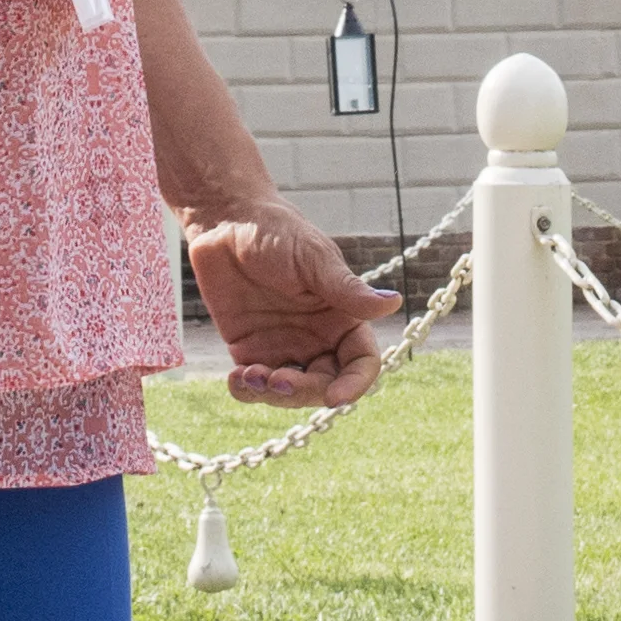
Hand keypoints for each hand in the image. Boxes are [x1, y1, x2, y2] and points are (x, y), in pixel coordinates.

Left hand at [180, 197, 394, 405]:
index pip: (360, 362)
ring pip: (288, 392)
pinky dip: (247, 391)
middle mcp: (317, 338)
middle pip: (324, 385)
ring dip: (273, 395)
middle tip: (278, 381)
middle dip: (304, 392)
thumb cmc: (279, 232)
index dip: (354, 385)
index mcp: (342, 317)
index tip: (335, 398)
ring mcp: (283, 347)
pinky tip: (236, 378)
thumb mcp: (314, 260)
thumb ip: (347, 290)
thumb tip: (393, 303)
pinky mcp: (249, 351)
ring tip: (250, 376)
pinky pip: (253, 385)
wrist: (227, 222)